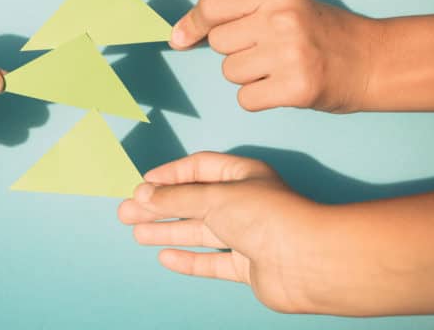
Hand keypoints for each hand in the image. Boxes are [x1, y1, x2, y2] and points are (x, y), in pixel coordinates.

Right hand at [119, 152, 324, 313]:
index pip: (197, 168)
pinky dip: (188, 259)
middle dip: (159, 206)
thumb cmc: (266, 215)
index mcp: (241, 174)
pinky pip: (211, 260)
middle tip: (125, 212)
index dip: (168, 176)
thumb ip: (176, 198)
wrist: (308, 260)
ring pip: (198, 230)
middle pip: (192, 201)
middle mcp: (243, 202)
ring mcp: (246, 235)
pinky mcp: (248, 266)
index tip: (141, 185)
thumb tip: (142, 196)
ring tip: (135, 232)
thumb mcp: (214, 197)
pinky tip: (166, 257)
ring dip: (167, 231)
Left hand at [170, 0, 380, 112]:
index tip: (179, 38)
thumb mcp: (283, 4)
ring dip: (247, 75)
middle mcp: (281, 18)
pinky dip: (258, 98)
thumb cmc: (320, 31)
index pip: (212, 5)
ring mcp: (289, 54)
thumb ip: (234, 13)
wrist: (372, 59)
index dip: (191, 23)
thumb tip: (177, 36)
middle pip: (218, 43)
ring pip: (230, 72)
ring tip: (279, 67)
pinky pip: (245, 99)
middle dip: (234, 51)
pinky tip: (283, 87)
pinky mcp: (296, 88)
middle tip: (267, 49)